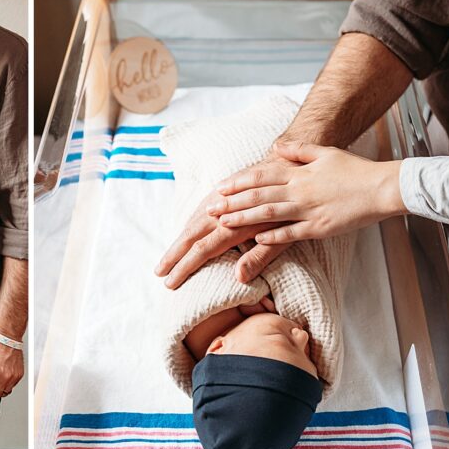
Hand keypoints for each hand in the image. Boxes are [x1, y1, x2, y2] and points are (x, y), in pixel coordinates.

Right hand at [155, 161, 292, 285]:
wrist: (286, 166)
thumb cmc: (291, 209)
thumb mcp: (283, 237)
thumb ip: (260, 257)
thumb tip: (239, 277)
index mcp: (234, 226)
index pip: (202, 251)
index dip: (184, 267)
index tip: (170, 282)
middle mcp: (221, 212)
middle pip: (189, 236)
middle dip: (172, 255)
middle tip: (158, 272)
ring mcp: (218, 200)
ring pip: (191, 222)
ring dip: (177, 241)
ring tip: (167, 257)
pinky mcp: (221, 192)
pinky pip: (198, 210)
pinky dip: (187, 225)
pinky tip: (184, 233)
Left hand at [209, 141, 404, 243]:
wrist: (383, 187)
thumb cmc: (355, 170)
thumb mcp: (325, 153)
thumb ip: (299, 150)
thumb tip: (277, 146)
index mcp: (299, 173)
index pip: (261, 176)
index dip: (238, 182)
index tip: (219, 188)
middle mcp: (300, 190)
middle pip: (259, 196)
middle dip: (232, 202)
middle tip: (211, 209)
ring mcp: (309, 209)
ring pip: (269, 214)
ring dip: (244, 218)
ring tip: (224, 223)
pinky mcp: (320, 227)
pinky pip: (292, 233)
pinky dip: (274, 236)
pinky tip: (256, 239)